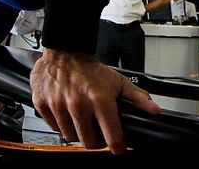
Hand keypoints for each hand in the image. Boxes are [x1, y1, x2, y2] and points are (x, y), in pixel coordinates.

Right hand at [30, 49, 159, 153]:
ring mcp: (59, 106)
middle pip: (89, 142)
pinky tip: (67, 114)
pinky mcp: (43, 105)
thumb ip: (137, 98)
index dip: (117, 145)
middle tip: (98, 132)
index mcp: (100, 99)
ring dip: (78, 133)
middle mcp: (79, 104)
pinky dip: (61, 125)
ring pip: (70, 137)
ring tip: (82, 120)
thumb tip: (154, 110)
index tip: (118, 147)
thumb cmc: (91, 69)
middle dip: (96, 141)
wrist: (65, 51)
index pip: (111, 136)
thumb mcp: (118, 81)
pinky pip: (54, 128)